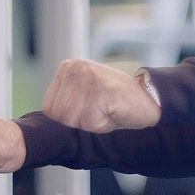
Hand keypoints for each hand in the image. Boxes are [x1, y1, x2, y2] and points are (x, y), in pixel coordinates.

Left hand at [43, 59, 160, 132]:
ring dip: (93, 124)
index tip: (92, 110)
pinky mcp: (102, 90)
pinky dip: (104, 125)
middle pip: (61, 116)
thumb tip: (44, 126)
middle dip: (81, 123)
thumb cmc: (116, 104)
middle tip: (102, 111)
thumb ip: (64, 103)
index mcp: (67, 68)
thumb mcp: (84, 97)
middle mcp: (75, 68)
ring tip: (108, 111)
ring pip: (74, 121)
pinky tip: (115, 112)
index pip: (50, 109)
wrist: (150, 99)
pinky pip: (90, 123)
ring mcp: (88, 77)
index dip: (70, 120)